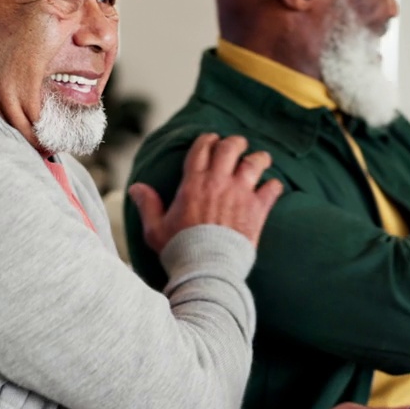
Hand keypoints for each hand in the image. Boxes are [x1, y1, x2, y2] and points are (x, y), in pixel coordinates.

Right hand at [129, 134, 283, 252]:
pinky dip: (274, 186)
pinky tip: (272, 187)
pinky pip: (272, 188)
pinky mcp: (257, 209)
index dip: (207, 140)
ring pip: (255, 162)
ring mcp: (240, 193)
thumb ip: (147, 205)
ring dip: (259, 159)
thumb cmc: (180, 250)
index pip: (201, 148)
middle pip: (230, 148)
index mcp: (193, 183)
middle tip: (237, 146)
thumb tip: (135, 188)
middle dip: (234, 143)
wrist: (207, 268)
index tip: (211, 140)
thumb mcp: (156, 229)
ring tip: (261, 159)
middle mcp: (218, 182)